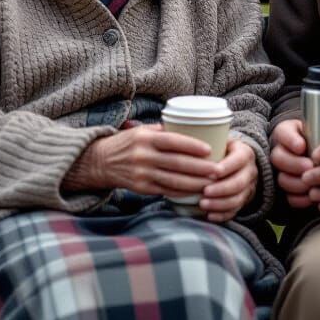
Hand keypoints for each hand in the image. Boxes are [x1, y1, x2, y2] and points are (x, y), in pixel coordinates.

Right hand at [66, 122, 216, 196]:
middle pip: (177, 163)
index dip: (192, 146)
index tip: (209, 149)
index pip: (173, 141)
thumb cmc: (129, 143)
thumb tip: (193, 128)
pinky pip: (166, 191)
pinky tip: (196, 191)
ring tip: (212, 182)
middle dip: (200, 168)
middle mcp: (143, 156)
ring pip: (174, 180)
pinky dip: (183, 191)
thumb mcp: (143, 131)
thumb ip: (165, 131)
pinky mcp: (142, 188)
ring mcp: (142, 174)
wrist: (101, 162)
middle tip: (218, 170)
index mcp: (146, 138)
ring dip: (195, 183)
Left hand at [199, 139, 257, 222]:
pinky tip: (209, 215)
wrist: (240, 162)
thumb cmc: (223, 149)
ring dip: (220, 204)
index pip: (238, 160)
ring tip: (202, 204)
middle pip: (239, 183)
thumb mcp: (222, 140)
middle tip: (204, 191)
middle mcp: (250, 171)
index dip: (226, 167)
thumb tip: (183, 137)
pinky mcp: (244, 201)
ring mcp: (249, 187)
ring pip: (238, 199)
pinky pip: (235, 211)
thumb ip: (210, 138)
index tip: (212, 172)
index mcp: (245, 153)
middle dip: (221, 189)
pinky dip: (222, 215)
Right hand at [270, 119, 314, 208]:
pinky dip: (299, 199)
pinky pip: (288, 197)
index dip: (291, 141)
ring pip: (282, 179)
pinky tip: (310, 198)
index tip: (301, 146)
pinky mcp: (288, 190)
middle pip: (278, 158)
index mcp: (286, 133)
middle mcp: (279, 151)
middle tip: (309, 166)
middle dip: (294, 164)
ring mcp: (281, 172)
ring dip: (296, 183)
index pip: (283, 134)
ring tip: (311, 184)